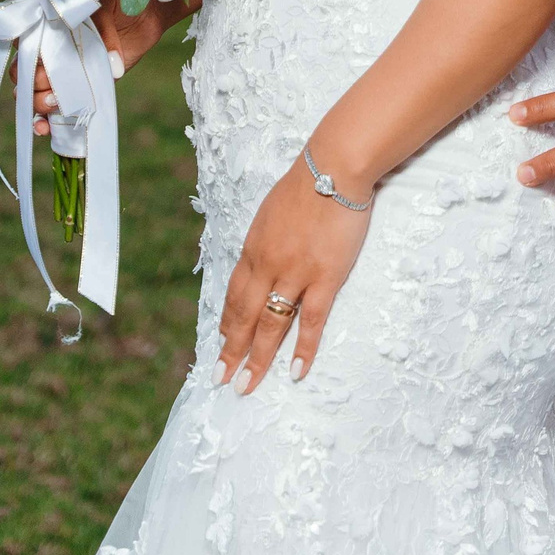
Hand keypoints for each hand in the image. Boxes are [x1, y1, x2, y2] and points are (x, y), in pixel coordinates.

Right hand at [27, 0, 201, 134]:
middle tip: (53, 86)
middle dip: (33, 84)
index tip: (35, 63)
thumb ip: (96, 24)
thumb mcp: (106, 3)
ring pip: (35, 93)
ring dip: (38, 104)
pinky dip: (47, 120)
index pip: (22, 44)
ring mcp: (66, 70)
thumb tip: (106, 59)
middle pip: (25, 73)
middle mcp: (52, 49)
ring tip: (56, 104)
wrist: (147, 11)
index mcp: (49, 25)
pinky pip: (58, 107)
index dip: (23, 56)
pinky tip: (46, 128)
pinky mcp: (82, 87)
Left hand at [214, 158, 373, 390]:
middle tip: (221, 379)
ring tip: (246, 386)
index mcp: (253, 249)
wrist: (333, 168)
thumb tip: (262, 259)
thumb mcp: (271, 213)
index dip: (227, 322)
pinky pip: (311, 320)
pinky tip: (296, 371)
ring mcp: (295, 273)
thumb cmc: (306, 184)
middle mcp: (267, 265)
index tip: (222, 344)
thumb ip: (265, 240)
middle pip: (244, 316)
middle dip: (231, 351)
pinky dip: (303, 349)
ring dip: (257, 358)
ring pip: (271, 324)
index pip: (234, 294)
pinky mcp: (325, 277)